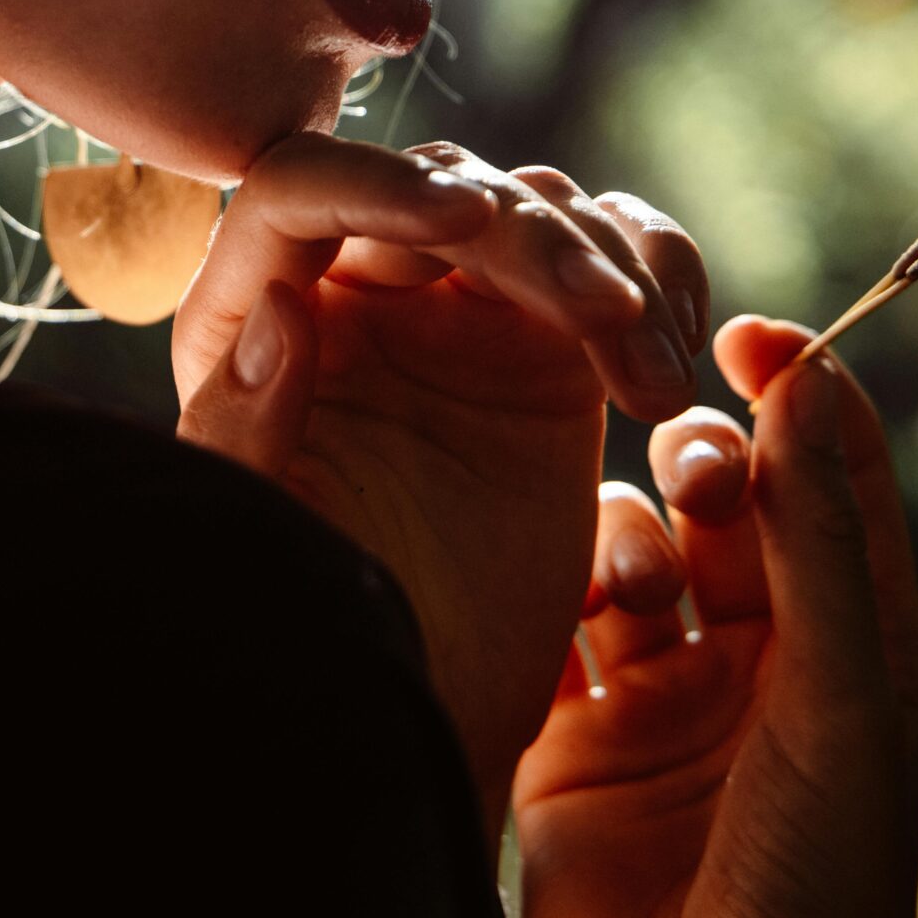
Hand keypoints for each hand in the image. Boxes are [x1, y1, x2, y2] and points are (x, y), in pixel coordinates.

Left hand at [172, 132, 707, 839]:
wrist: (416, 733)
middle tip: (608, 321)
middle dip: (535, 240)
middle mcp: (350, 290)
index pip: (301, 187)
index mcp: (248, 318)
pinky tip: (675, 367)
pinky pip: (616, 262)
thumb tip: (286, 303)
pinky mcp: (551, 351)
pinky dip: (663, 282)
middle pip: (443, 186)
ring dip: (614, 268)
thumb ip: (243, 429)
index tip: (468, 223)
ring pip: (541, 209)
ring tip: (652, 383)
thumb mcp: (257, 546)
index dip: (383, 184)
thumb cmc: (306, 644)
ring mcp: (458, 312)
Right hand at [511, 317, 917, 917]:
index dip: (801, 392)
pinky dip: (554, 591)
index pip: (832, 476)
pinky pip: (556, 616)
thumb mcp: (841, 703)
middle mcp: (759, 657)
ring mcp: (662, 693)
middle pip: (728, 497)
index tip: (747, 328)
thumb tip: (806, 381)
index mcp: (851, 647)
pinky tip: (558, 607)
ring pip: (634, 544)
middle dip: (704, 460)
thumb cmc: (811, 893)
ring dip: (627, 536)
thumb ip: (817, 540)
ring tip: (630, 592)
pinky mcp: (574, 733)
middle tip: (686, 464)